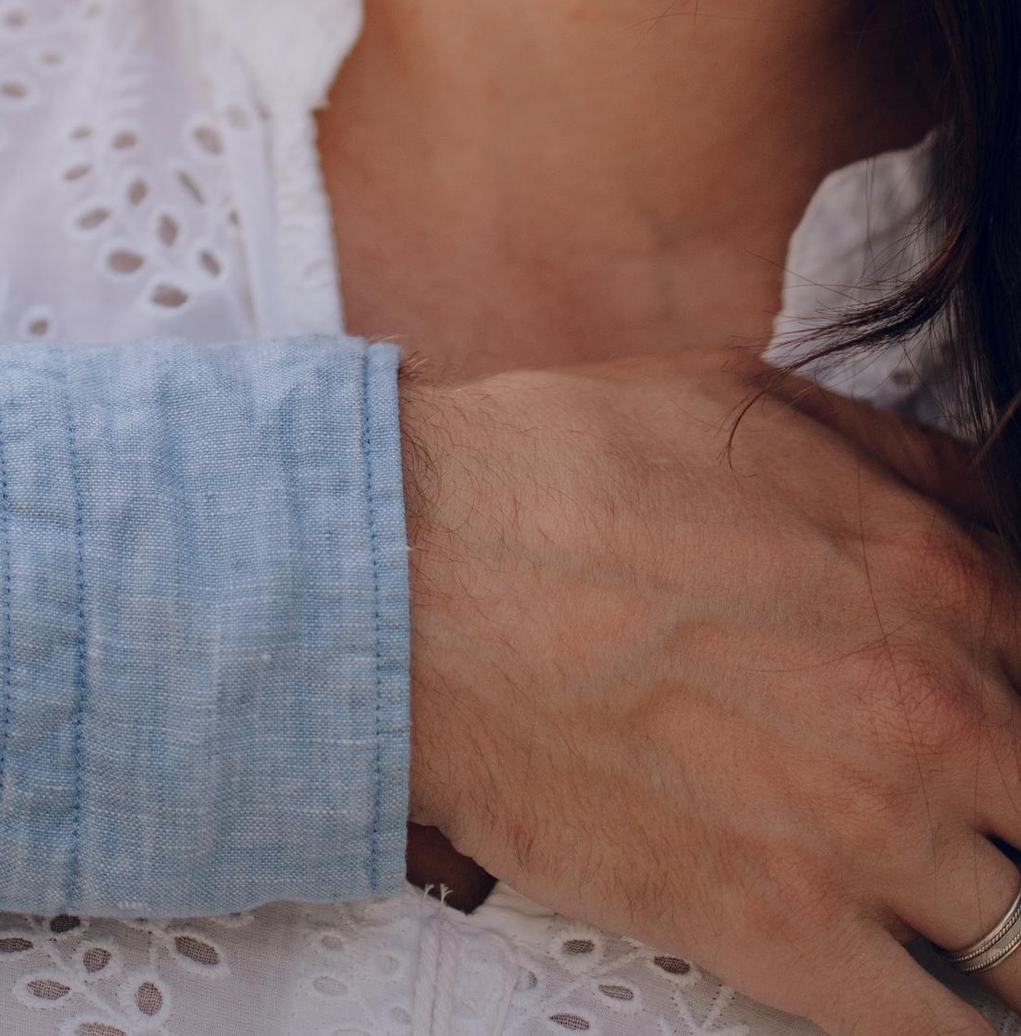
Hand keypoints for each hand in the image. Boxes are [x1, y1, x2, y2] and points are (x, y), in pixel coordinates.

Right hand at [402, 350, 1020, 1034]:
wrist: (413, 581)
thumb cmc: (560, 473)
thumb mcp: (746, 401)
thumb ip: (896, 467)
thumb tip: (978, 520)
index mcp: (935, 578)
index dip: (1011, 692)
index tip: (979, 724)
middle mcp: (935, 713)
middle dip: (1012, 814)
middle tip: (966, 818)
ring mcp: (870, 840)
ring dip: (997, 926)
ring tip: (953, 911)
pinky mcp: (786, 937)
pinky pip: (935, 1032)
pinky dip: (951, 1025)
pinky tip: (926, 997)